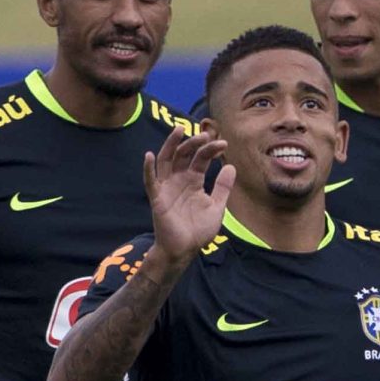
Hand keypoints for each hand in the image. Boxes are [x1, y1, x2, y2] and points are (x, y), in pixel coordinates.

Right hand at [144, 128, 234, 262]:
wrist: (184, 250)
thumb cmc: (198, 230)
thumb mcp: (217, 207)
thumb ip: (223, 187)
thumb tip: (231, 166)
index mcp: (193, 181)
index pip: (200, 159)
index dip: (211, 150)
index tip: (223, 144)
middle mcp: (179, 180)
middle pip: (184, 154)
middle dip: (194, 143)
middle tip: (205, 135)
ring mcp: (167, 187)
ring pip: (166, 160)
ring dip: (171, 145)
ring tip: (179, 130)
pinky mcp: (157, 198)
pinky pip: (150, 181)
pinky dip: (148, 168)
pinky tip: (149, 155)